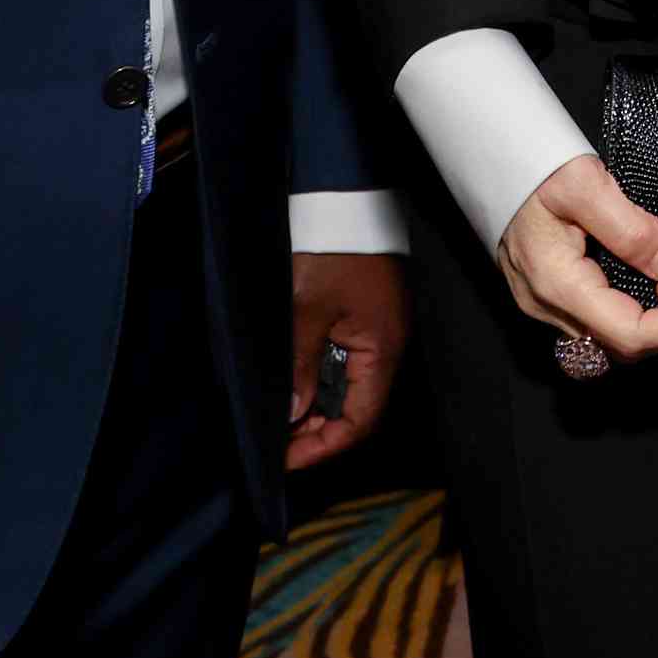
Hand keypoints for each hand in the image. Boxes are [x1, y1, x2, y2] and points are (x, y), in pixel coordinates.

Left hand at [286, 252, 406, 472]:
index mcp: (380, 350)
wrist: (346, 199)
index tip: (286, 459)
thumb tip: (292, 413)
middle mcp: (384, 347)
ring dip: (313, 405)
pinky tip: (291, 383)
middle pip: (354, 407)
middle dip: (315, 429)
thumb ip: (300, 363)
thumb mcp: (308, 306)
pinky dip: (316, 379)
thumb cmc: (334, 247)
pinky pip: (342, 362)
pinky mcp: (362, 318)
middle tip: (274, 440)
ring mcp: (375, 332)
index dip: (324, 445)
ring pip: (346, 387)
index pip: (360, 420)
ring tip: (278, 416)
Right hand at [494, 153, 657, 363]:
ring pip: (608, 339)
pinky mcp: (548, 294)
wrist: (492, 154)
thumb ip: (630, 229)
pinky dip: (633, 319)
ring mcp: (544, 303)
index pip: (629, 333)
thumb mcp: (585, 183)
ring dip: (656, 331)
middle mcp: (547, 305)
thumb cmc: (534, 164)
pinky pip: (596, 323)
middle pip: (621, 345)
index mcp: (557, 283)